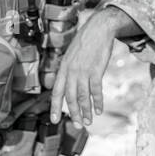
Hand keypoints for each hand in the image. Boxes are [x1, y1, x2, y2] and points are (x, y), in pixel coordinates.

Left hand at [50, 8, 121, 126]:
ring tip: (89, 121)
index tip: (54, 120)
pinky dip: (98, 102)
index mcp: (63, 69)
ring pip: (83, 97)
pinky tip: (99, 110)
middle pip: (70, 98)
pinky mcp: (95, 71)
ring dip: (86, 111)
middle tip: (78, 126)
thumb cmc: (84, 43)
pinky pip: (96, 90)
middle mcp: (71, 72)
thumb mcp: (70, 56)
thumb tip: (68, 84)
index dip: (55, 107)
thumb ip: (68, 70)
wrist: (97, 29)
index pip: (56, 92)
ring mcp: (83, 72)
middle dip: (74, 114)